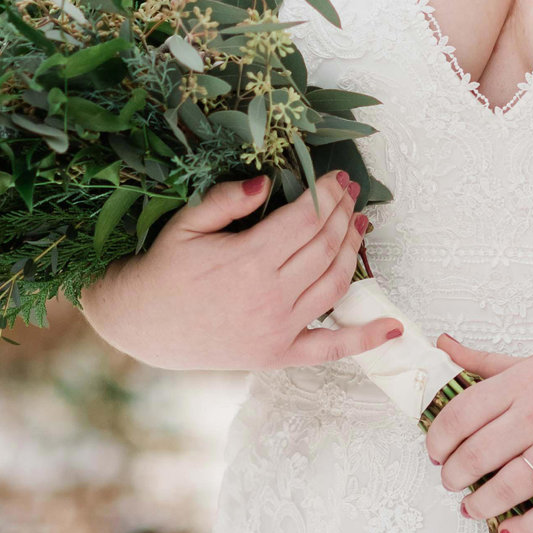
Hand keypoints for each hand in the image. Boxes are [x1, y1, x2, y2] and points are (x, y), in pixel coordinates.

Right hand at [79, 171, 400, 370]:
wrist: (138, 325)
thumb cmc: (161, 269)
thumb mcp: (185, 224)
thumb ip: (227, 199)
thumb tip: (268, 181)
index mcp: (248, 260)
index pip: (307, 219)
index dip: (328, 194)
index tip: (338, 177)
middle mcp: (269, 297)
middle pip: (325, 246)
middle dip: (344, 213)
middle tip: (350, 192)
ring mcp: (277, 329)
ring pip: (334, 285)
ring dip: (354, 251)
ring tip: (360, 225)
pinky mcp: (276, 355)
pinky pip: (329, 349)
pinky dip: (364, 340)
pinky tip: (394, 328)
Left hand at [424, 333, 532, 532]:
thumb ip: (486, 361)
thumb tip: (444, 346)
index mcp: (523, 384)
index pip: (461, 414)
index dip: (437, 439)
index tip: (435, 451)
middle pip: (476, 454)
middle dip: (453, 476)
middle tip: (451, 481)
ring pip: (506, 487)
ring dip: (479, 505)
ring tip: (471, 507)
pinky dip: (525, 526)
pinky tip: (510, 526)